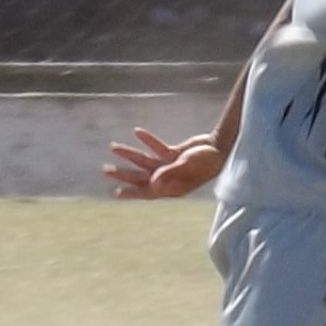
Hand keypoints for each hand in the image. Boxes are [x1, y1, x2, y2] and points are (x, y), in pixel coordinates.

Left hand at [103, 127, 225, 199]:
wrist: (219, 149)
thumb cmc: (206, 162)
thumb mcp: (187, 167)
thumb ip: (169, 173)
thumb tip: (152, 182)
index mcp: (170, 186)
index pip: (146, 191)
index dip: (132, 193)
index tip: (116, 193)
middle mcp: (167, 178)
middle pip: (140, 176)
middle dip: (123, 174)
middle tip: (105, 170)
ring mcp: (169, 166)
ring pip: (144, 160)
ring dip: (130, 154)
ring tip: (113, 147)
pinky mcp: (173, 154)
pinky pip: (156, 147)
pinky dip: (148, 140)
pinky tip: (137, 131)